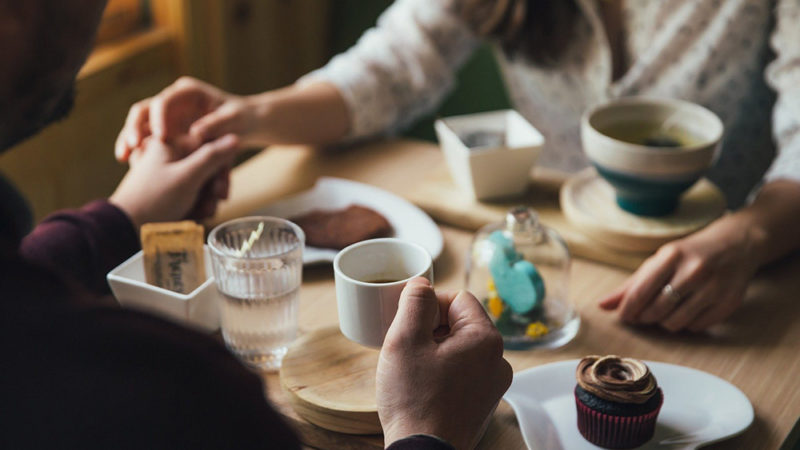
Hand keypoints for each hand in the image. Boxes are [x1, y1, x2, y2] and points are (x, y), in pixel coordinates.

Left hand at [110, 134, 238, 228]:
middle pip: (207, 166)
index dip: (220, 168)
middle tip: (212, 204)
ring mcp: (168, 173)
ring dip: (206, 200)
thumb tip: (234, 137)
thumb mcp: (187, 176)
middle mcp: (170, 155)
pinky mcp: (168, 189)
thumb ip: (212, 156)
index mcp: (171, 143)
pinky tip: (193, 216)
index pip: (210, 146)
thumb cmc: (154, 200)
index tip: (219, 188)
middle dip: (212, 188)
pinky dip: (195, 205)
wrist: (125, 228)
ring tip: (199, 214)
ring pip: (201, 182)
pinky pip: (191, 193)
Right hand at [115, 77, 257, 162]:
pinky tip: (129, 163)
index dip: (159, 118)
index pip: (165, 100)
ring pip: (139, 124)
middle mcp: (173, 100)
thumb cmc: (242, 119)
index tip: (160, 137)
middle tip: (132, 146)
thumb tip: (196, 132)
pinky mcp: (164, 130)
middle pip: (144, 110)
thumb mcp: (234, 120)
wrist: (245, 125)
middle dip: (134, 127)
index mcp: (188, 92)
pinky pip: (144, 138)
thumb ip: (217, 124)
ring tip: (123, 157)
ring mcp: (166, 115)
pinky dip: (137, 149)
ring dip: (129, 139)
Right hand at [377, 278, 512, 448]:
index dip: (429, 305)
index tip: (408, 325)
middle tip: (407, 349)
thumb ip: (414, 302)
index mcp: (485, 339)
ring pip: (460, 348)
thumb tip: (421, 284)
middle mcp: (498, 360)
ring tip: (413, 370)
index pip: (457, 298)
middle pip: (460, 323)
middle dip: (430, 329)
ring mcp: (493, 384)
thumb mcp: (404, 340)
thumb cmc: (414, 400)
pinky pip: (463, 372)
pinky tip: (423, 387)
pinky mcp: (482, 402)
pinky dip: (442, 372)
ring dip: (435, 351)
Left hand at [598, 215, 764, 331]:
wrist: (737, 244)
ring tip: (666, 311)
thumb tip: (602, 305)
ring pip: (675, 323)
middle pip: (656, 310)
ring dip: (664, 322)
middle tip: (644, 314)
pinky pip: (696, 327)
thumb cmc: (689, 254)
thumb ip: (631, 285)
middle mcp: (694, 271)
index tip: (623, 317)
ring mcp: (715, 288)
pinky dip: (686, 325)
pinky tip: (687, 311)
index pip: (640, 291)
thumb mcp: (660, 260)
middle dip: (645, 317)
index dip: (627, 309)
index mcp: (672, 256)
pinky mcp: (729, 303)